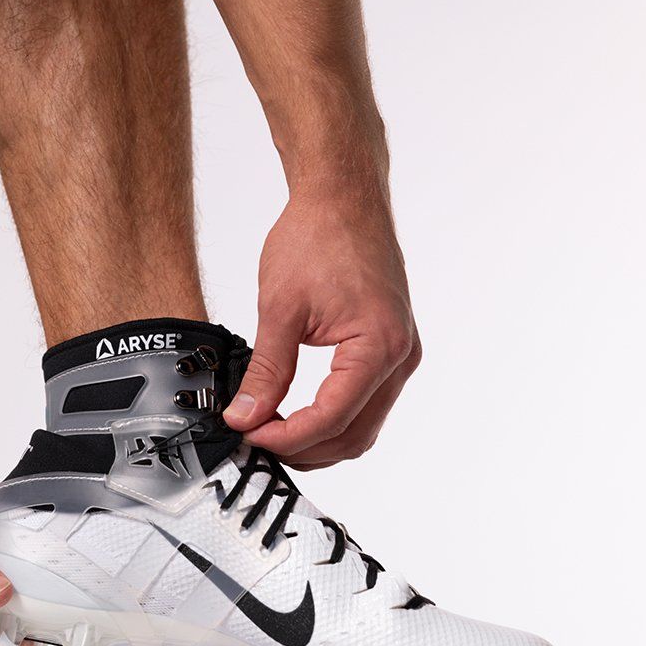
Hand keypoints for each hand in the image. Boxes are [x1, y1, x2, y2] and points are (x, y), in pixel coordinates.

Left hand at [223, 192, 420, 467]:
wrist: (344, 196)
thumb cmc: (317, 237)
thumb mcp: (280, 310)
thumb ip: (266, 371)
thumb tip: (244, 418)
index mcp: (379, 346)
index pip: (333, 418)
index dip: (287, 438)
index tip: (249, 437)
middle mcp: (401, 357)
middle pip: (354, 435)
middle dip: (304, 449)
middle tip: (256, 442)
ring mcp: (401, 356)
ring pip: (363, 427)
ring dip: (319, 441)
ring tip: (272, 433)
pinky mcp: (392, 351)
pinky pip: (367, 405)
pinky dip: (333, 421)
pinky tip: (297, 416)